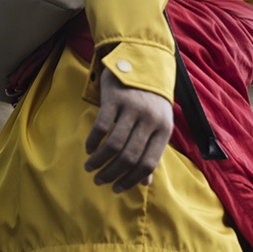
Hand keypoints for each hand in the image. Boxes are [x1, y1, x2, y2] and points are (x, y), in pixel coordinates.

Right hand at [84, 69, 172, 192]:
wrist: (144, 63)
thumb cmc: (152, 100)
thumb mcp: (159, 124)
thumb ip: (152, 151)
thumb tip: (145, 183)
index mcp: (164, 129)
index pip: (148, 163)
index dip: (131, 180)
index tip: (117, 188)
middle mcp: (150, 120)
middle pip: (129, 157)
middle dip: (112, 173)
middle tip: (99, 180)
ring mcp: (133, 108)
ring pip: (114, 144)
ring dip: (99, 160)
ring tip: (90, 168)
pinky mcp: (116, 98)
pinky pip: (102, 126)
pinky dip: (93, 141)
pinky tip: (88, 148)